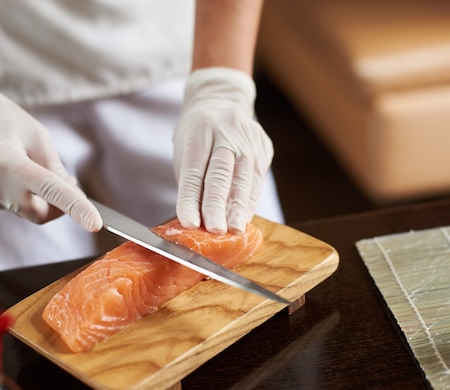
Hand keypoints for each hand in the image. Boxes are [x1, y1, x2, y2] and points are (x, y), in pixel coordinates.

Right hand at [0, 62, 101, 231]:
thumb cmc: (2, 119)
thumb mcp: (37, 135)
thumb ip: (55, 168)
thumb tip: (72, 196)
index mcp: (8, 162)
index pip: (50, 191)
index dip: (75, 208)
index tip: (96, 223)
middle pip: (40, 214)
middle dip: (60, 206)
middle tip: (66, 181)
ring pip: (29, 212)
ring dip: (42, 198)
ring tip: (33, 166)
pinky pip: (16, 206)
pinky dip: (26, 195)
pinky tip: (16, 171)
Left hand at [173, 67, 273, 233]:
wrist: (222, 100)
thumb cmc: (197, 135)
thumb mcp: (185, 149)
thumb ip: (191, 182)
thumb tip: (196, 222)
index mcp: (199, 130)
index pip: (194, 171)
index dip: (191, 199)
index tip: (190, 223)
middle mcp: (226, 131)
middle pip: (221, 175)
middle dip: (218, 206)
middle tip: (216, 231)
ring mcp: (249, 138)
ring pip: (244, 178)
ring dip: (239, 208)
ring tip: (235, 229)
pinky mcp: (264, 146)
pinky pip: (256, 179)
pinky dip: (249, 201)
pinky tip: (244, 217)